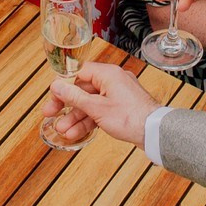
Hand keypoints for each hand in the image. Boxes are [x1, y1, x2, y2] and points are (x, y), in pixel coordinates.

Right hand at [45, 63, 160, 146]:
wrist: (155, 133)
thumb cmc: (131, 117)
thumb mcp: (97, 108)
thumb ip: (75, 97)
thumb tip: (57, 86)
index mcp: (108, 74)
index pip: (79, 72)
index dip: (63, 84)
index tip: (52, 95)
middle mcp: (113, 81)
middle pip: (82, 90)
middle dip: (66, 105)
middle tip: (50, 114)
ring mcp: (117, 96)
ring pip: (90, 104)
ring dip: (75, 117)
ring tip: (61, 130)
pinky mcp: (120, 109)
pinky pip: (99, 112)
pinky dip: (88, 121)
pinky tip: (75, 133)